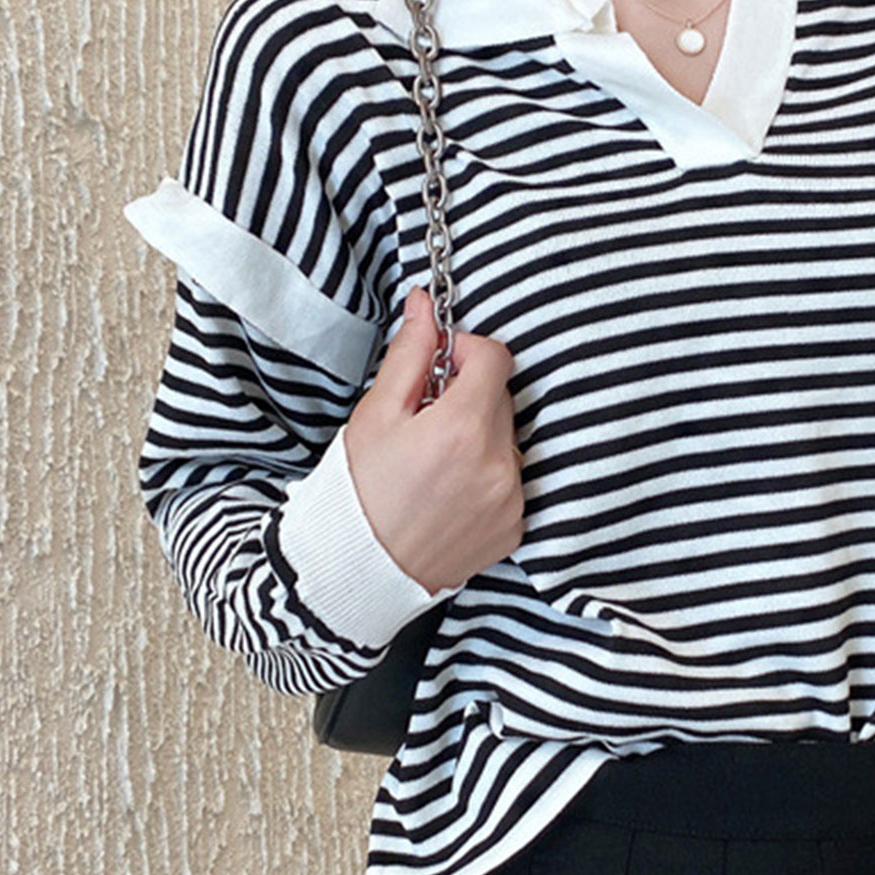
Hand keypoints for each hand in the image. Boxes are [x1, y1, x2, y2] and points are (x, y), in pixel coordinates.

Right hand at [343, 286, 524, 593]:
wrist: (361, 568)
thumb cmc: (359, 491)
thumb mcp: (376, 414)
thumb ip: (409, 355)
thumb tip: (425, 306)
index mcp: (464, 428)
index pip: (495, 358)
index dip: (465, 351)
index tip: (439, 367)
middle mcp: (498, 464)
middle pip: (501, 398)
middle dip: (468, 397)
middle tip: (426, 419)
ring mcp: (511, 499)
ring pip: (507, 440)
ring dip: (480, 437)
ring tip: (435, 462)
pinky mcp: (515, 526)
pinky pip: (510, 480)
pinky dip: (486, 476)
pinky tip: (448, 491)